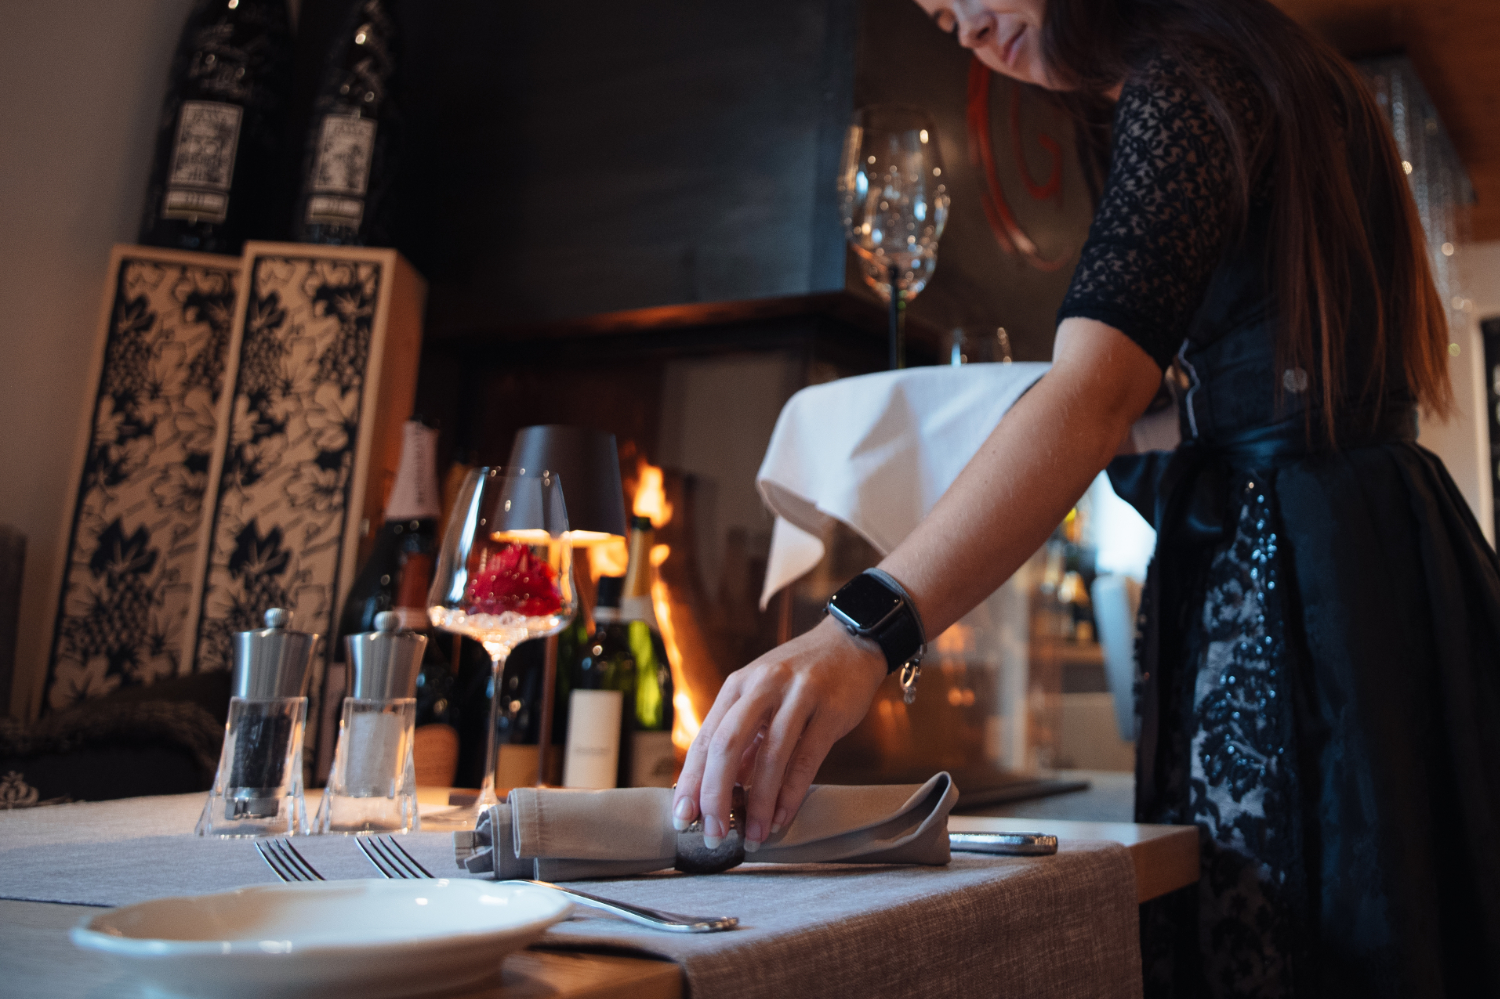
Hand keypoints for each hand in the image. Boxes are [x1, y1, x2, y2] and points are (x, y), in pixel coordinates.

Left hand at [671, 615, 886, 849]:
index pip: (706, 738)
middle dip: (716, 795)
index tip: (682, 816)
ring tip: (751, 835)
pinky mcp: (831, 711)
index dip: (691, 781)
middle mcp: (763, 686)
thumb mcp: (762, 696)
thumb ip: (743, 739)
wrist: (850, 642)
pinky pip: (807, 760)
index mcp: (738, 686)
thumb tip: (720, 789)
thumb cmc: (800, 677)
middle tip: (713, 834)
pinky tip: (781, 817)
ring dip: (757, 803)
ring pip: (770, 756)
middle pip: (728, 744)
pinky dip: (791, 794)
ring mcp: (798, 696)